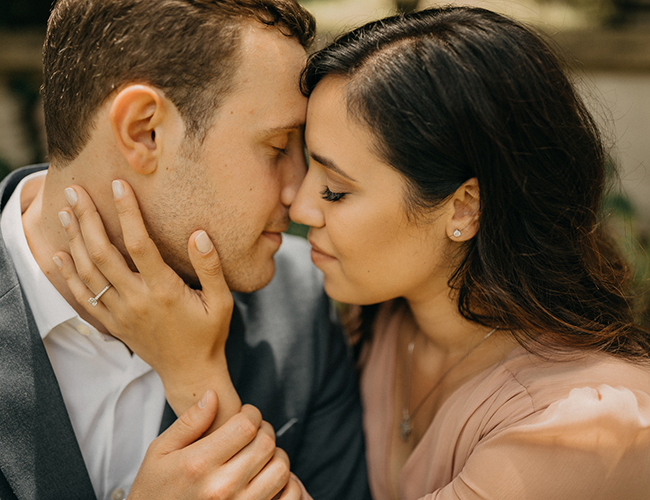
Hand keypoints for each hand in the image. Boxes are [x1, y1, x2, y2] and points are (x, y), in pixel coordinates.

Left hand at [54, 180, 239, 420]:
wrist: (189, 372)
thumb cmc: (209, 334)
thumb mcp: (222, 302)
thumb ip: (211, 267)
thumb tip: (198, 234)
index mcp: (164, 291)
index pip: (139, 244)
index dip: (128, 213)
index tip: (119, 186)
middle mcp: (137, 300)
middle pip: (103, 253)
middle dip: (87, 219)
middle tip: (76, 191)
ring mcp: (120, 313)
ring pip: (88, 272)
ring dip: (74, 240)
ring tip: (65, 213)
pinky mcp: (113, 323)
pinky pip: (83, 297)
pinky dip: (69, 276)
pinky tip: (59, 256)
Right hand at [130, 390, 294, 499]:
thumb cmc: (155, 491)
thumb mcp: (160, 452)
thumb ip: (189, 422)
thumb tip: (213, 395)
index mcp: (198, 464)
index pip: (246, 426)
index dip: (251, 413)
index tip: (246, 414)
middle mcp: (222, 488)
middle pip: (266, 444)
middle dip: (264, 430)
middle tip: (253, 432)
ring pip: (280, 469)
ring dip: (275, 456)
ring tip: (259, 455)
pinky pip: (288, 498)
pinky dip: (289, 485)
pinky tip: (270, 478)